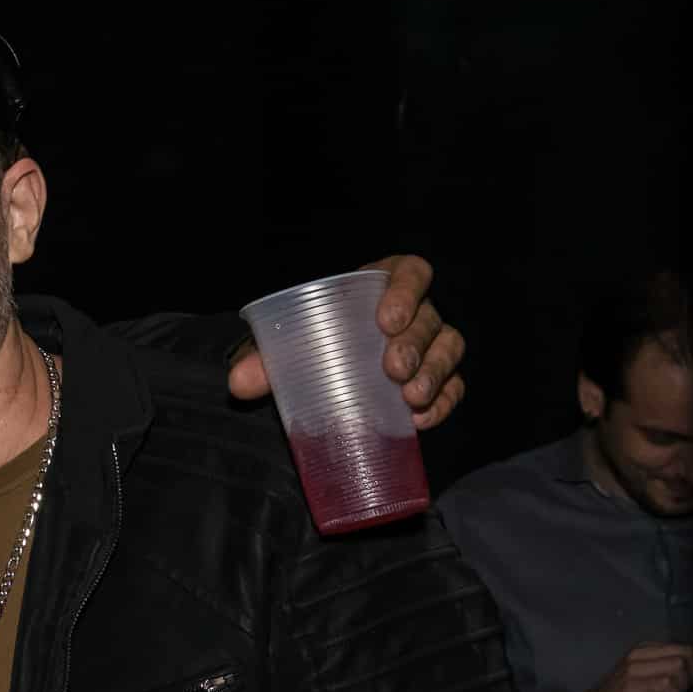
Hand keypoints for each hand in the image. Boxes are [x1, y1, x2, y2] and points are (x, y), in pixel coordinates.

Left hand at [228, 255, 467, 428]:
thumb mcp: (287, 346)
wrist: (318, 376)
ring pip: (448, 349)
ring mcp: (430, 345)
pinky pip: (453, 386)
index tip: (386, 320)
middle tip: (393, 369)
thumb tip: (239, 382)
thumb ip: (264, 359)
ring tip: (411, 397)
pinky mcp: (437, 379)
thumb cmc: (310, 344)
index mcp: (381, 285)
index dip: (406, 290)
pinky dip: (443, 402)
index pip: (410, 272)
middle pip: (430, 317)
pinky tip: (422, 419)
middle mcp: (414, 311)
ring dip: (434, 372)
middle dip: (416, 343)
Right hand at [547, 642, 692, 691]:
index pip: (687, 648)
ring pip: (680, 666)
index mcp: (644, 652)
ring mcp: (634, 668)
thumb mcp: (648, 691)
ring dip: (685, 687)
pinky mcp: (632, 685)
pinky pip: (668, 683)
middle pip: (688, 654)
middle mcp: (639, 655)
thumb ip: (669, 681)